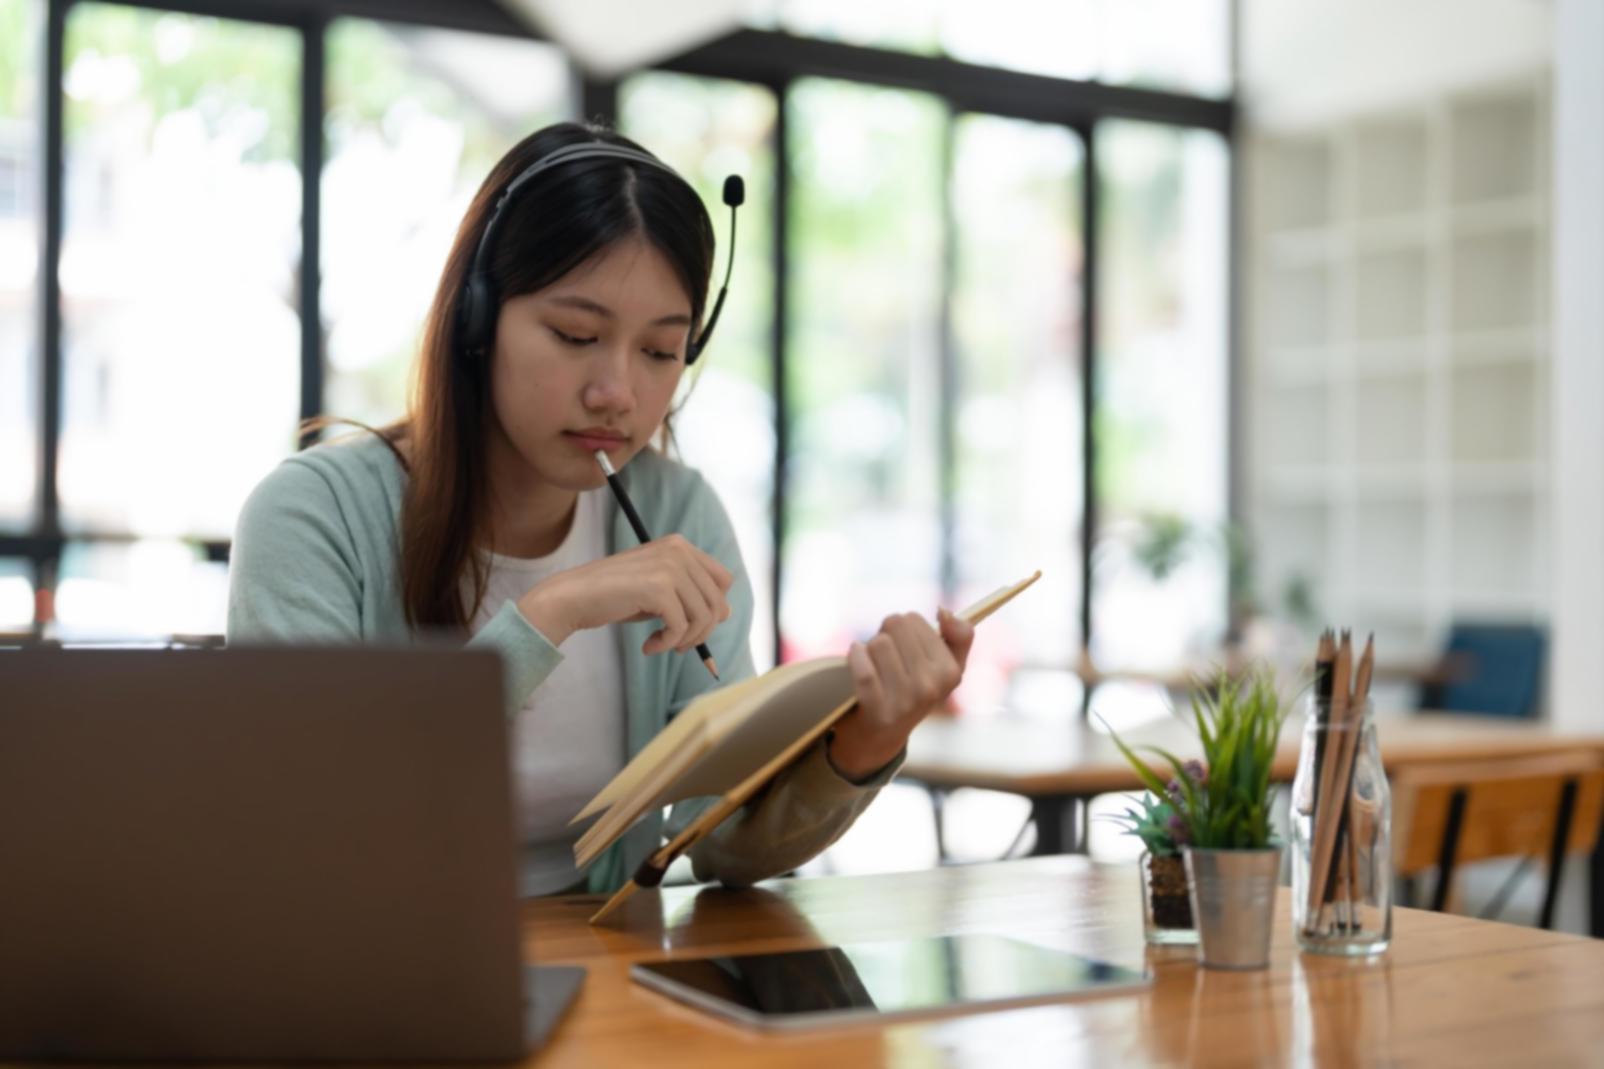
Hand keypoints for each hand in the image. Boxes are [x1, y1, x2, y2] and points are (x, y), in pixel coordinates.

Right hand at [516, 534, 733, 653]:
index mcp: (680, 545)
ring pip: (704, 617)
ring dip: (685, 640)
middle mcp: (678, 550)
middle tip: (677, 644)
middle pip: (717, 601)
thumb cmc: (615, 596)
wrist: (574, 596)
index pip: (723, 580)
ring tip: (661, 645)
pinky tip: (648, 646)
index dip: (713, 608)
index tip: (690, 625)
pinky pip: (681, 627)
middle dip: (701, 630)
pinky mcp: (658, 587)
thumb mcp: (658, 588)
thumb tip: (727, 612)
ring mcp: (669, 567)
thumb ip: (690, 593)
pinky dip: (668, 643)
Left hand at [830, 609, 974, 780]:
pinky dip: (855, 656)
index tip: (905, 645)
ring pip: (879, 643)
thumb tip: (944, 612)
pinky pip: (863, 667)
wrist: (880, 737)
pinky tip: (856, 658)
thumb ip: (959, 635)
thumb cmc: (913, 692)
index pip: (915, 619)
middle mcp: (931, 687)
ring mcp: (905, 701)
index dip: (904, 628)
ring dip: (869, 648)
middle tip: (887, 656)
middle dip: (886, 634)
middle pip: (896, 625)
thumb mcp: (946, 667)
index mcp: (951, 672)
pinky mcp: (877, 710)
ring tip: (874, 665)